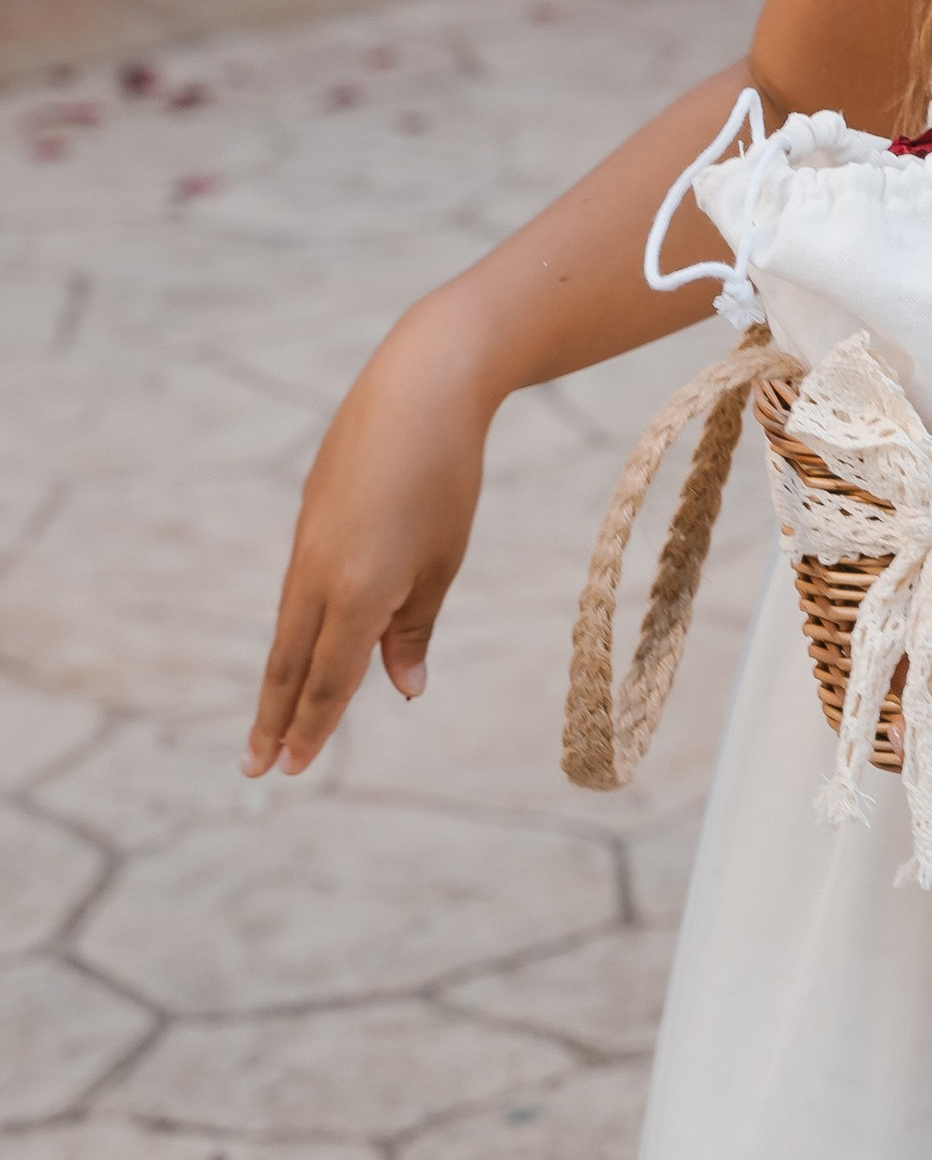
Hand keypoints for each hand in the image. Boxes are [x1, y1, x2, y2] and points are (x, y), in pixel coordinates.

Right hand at [245, 322, 493, 775]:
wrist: (419, 388)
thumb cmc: (446, 477)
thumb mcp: (442, 561)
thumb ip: (413, 629)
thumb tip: (403, 687)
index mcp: (356, 592)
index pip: (329, 680)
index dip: (313, 728)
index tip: (292, 770)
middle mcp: (318, 574)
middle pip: (292, 663)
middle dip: (276, 719)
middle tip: (256, 769)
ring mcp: (307, 545)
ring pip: (290, 627)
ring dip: (282, 678)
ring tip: (271, 722)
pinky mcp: (310, 519)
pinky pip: (298, 590)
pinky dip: (296, 630)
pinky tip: (302, 647)